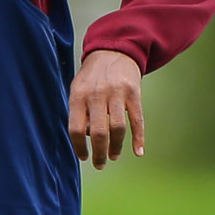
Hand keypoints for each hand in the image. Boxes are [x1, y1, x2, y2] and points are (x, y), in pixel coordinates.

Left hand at [69, 49, 146, 167]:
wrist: (114, 51)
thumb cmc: (92, 76)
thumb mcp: (78, 89)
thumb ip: (80, 112)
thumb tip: (88, 139)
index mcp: (79, 96)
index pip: (76, 129)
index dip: (79, 147)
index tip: (83, 156)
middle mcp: (97, 95)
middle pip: (99, 133)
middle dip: (99, 153)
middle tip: (99, 164)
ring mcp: (116, 94)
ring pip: (117, 129)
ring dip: (115, 147)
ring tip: (113, 156)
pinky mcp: (134, 93)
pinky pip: (137, 120)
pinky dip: (138, 138)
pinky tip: (138, 152)